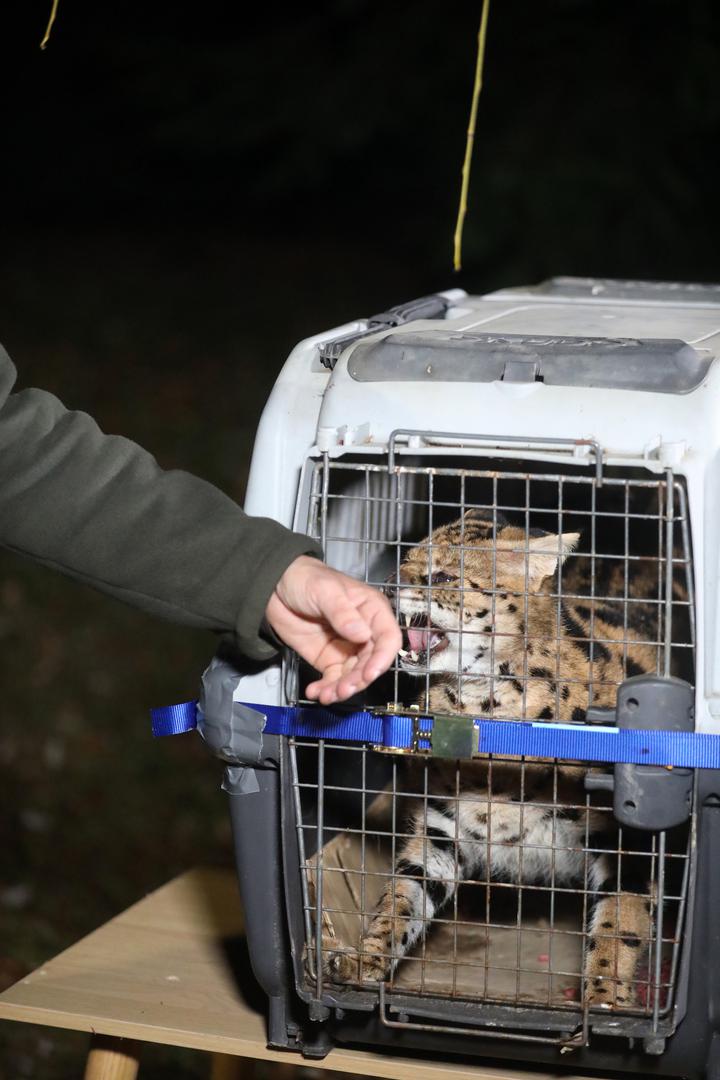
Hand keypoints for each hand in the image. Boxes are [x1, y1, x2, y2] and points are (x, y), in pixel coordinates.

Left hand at [265, 556, 401, 704]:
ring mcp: (347, 648)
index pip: (388, 638)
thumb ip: (343, 613)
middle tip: (342, 689)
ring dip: (342, 689)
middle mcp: (364, 632)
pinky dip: (326, 689)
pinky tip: (316, 693)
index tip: (369, 673)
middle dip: (358, 679)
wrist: (275, 586)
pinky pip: (333, 679)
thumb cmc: (307, 578)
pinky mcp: (329, 659)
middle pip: (371, 662)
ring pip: (353, 675)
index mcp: (372, 610)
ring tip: (326, 695)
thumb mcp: (325, 590)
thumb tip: (362, 634)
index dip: (382, 658)